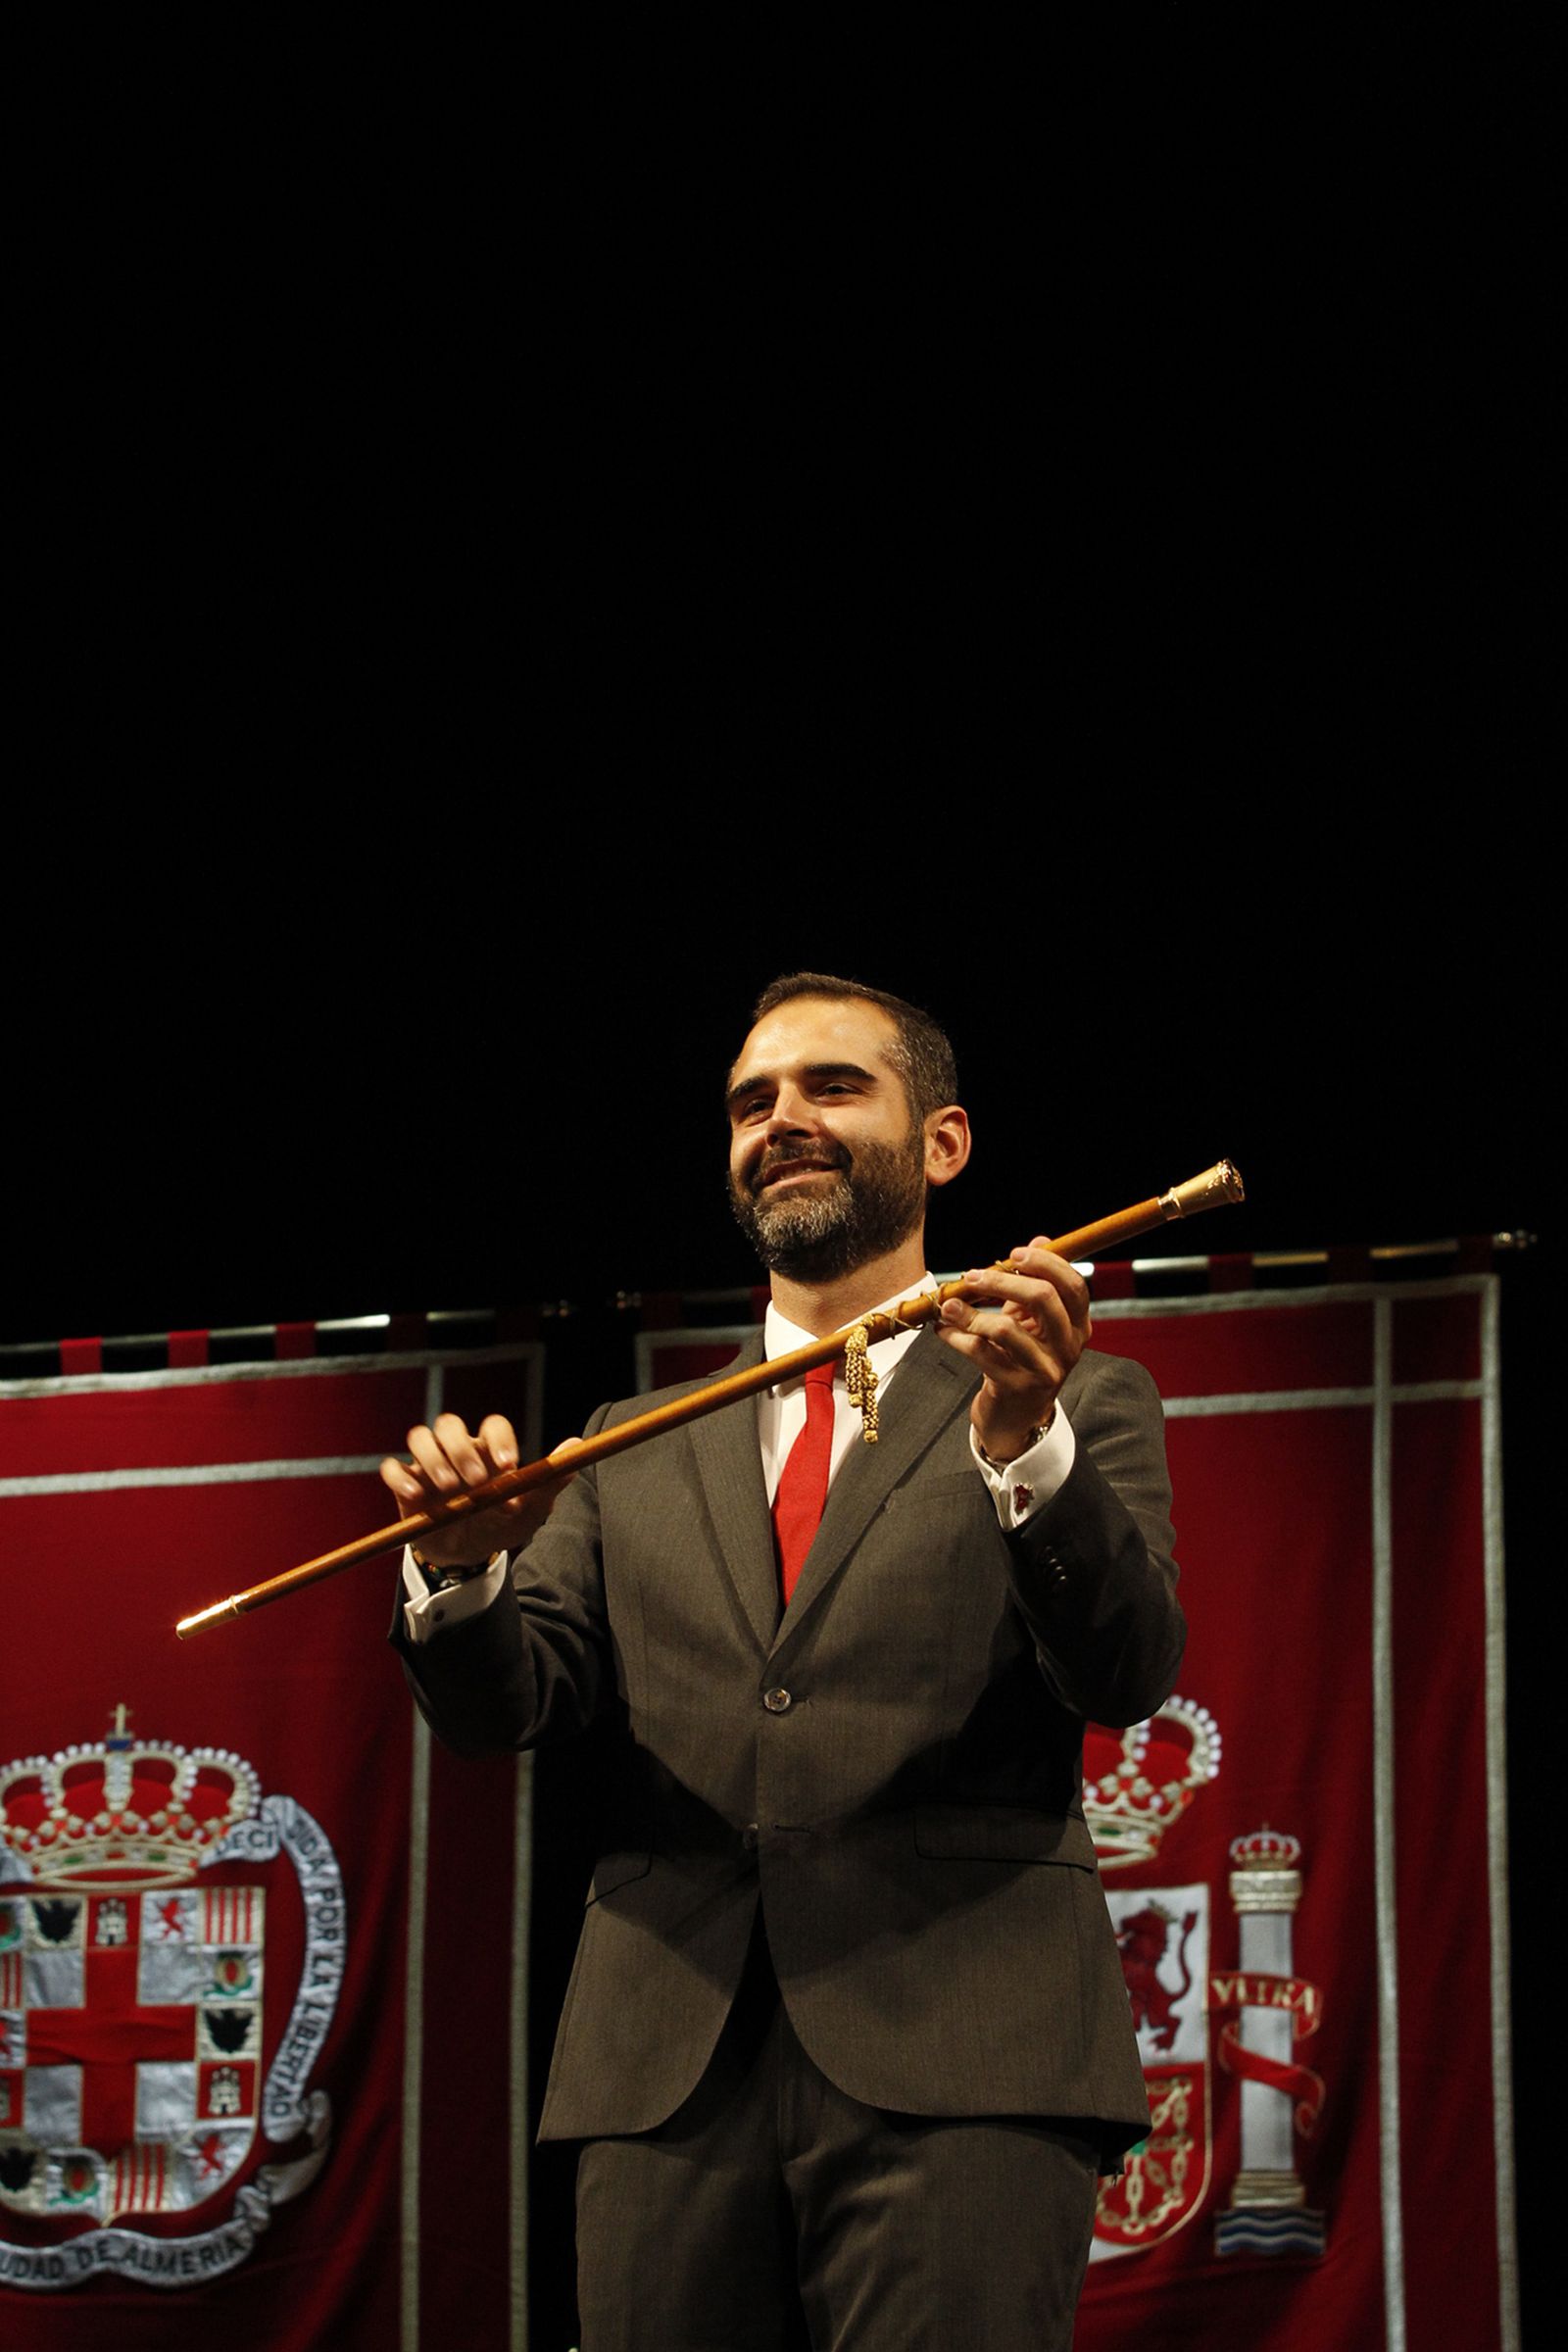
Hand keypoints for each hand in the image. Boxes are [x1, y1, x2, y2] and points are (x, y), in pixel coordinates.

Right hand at [379, 1412, 581, 1571]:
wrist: (468, 1556)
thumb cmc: (500, 1523)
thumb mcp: (529, 1508)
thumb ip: (550, 1478)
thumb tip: (577, 1444)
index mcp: (488, 1450)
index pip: (492, 1425)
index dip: (499, 1438)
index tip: (509, 1464)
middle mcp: (456, 1450)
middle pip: (450, 1424)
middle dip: (462, 1448)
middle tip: (475, 1480)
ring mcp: (428, 1465)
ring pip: (420, 1436)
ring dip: (433, 1458)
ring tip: (448, 1487)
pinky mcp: (405, 1485)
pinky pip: (392, 1467)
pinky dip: (400, 1476)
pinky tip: (415, 1495)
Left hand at [937, 1242, 1091, 1463]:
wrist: (1015, 1415)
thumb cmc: (1022, 1357)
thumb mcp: (1032, 1320)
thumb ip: (1035, 1282)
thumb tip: (1040, 1240)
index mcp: (1078, 1326)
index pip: (1073, 1286)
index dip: (1046, 1264)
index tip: (1014, 1254)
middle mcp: (1068, 1348)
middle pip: (1044, 1299)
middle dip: (1003, 1281)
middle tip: (972, 1276)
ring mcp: (1044, 1370)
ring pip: (1006, 1329)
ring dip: (970, 1312)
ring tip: (948, 1305)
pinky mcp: (1016, 1387)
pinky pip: (981, 1353)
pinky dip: (957, 1336)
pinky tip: (943, 1329)